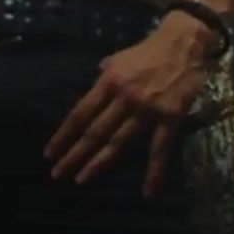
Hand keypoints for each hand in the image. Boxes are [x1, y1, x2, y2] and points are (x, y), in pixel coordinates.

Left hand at [44, 14, 214, 195]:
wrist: (184, 41)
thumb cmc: (148, 50)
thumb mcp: (117, 57)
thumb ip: (104, 75)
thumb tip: (93, 87)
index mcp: (109, 81)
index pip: (80, 113)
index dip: (63, 135)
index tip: (50, 152)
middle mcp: (124, 97)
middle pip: (94, 132)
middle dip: (74, 154)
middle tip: (57, 174)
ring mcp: (147, 110)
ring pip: (119, 142)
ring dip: (99, 163)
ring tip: (82, 179)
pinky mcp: (170, 118)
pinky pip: (160, 149)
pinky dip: (154, 172)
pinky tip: (148, 191)